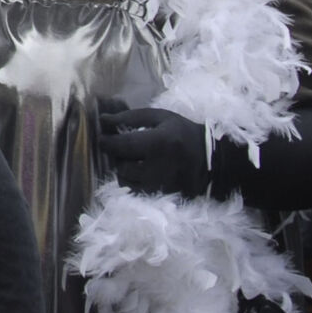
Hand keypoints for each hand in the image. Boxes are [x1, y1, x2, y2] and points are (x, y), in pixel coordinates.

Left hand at [97, 107, 212, 198]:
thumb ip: (130, 117)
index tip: (102, 138)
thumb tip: (103, 119)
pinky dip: (132, 180)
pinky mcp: (161, 195)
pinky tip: (139, 170)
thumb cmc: (182, 133)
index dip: (106, 142)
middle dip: (116, 156)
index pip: (121, 145)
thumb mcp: (160, 117)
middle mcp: (156, 167)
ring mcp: (159, 185)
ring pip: (125, 180)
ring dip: (123, 169)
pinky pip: (135, 190)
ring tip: (132, 159)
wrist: (210, 158)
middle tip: (121, 147)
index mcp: (157, 143)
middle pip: (121, 165)